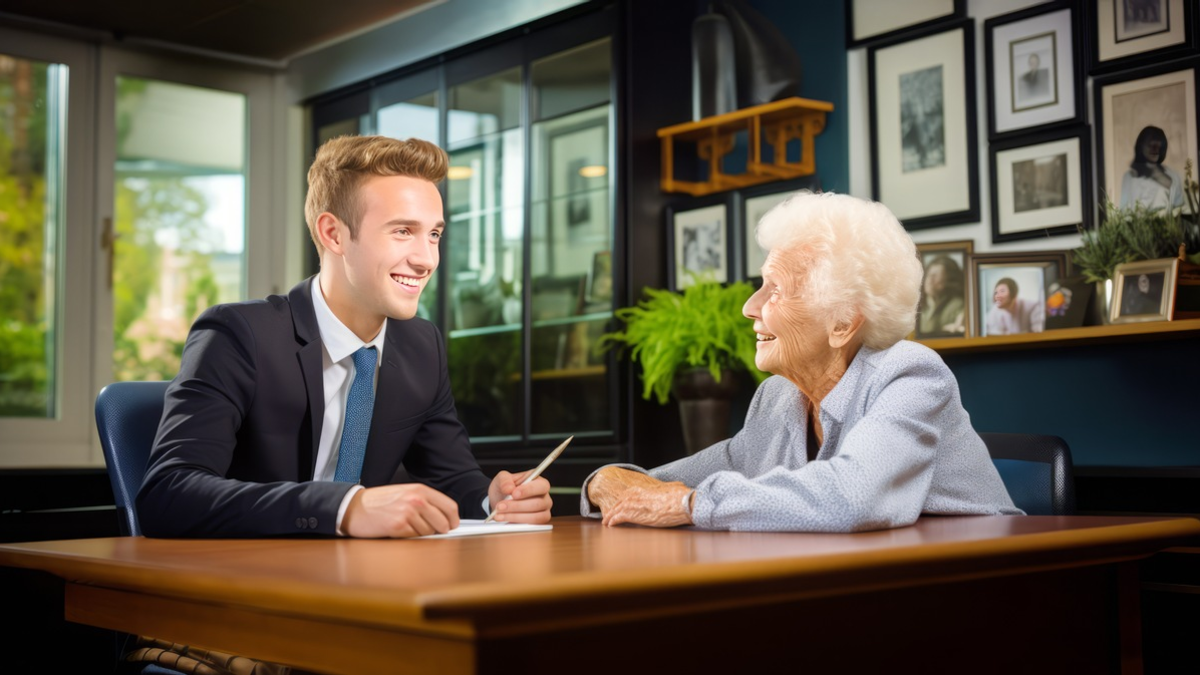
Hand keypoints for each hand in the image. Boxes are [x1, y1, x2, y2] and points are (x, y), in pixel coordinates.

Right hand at [341, 484, 459, 537]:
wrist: (354, 507)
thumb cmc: (378, 502)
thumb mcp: (405, 493)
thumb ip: (425, 501)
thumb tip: (444, 516)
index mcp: (420, 490)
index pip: (449, 506)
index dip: (453, 519)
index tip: (453, 525)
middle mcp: (416, 499)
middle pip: (443, 522)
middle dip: (441, 530)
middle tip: (433, 531)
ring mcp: (408, 513)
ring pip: (429, 532)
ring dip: (422, 533)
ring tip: (407, 526)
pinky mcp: (399, 526)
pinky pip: (415, 537)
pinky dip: (410, 537)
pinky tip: (399, 529)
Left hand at [488, 470, 551, 522]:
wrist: (500, 500)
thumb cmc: (506, 487)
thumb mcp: (502, 478)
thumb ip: (505, 481)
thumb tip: (509, 489)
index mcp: (539, 482)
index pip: (541, 486)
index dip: (528, 490)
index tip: (514, 494)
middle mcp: (544, 497)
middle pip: (537, 504)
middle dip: (517, 506)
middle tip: (500, 506)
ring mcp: (543, 511)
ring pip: (535, 517)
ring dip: (515, 516)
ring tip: (499, 515)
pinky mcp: (538, 523)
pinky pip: (531, 526)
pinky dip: (515, 523)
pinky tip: (503, 520)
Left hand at [588, 467, 693, 527]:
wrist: (679, 503)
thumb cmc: (678, 498)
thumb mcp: (670, 490)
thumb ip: (667, 491)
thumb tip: (677, 489)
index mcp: (641, 489)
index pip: (626, 496)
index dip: (622, 503)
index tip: (619, 507)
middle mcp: (633, 495)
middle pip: (618, 503)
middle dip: (613, 510)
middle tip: (609, 516)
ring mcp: (630, 504)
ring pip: (615, 511)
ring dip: (609, 517)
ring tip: (606, 523)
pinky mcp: (630, 514)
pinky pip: (616, 519)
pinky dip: (612, 522)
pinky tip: (610, 526)